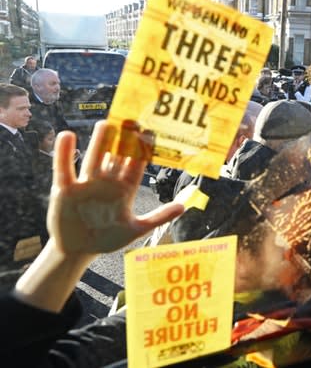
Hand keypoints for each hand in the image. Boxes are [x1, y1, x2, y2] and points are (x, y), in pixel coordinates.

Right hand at [48, 120, 183, 255]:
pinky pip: (64, 169)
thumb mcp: (136, 229)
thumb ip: (159, 217)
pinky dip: (65, 153)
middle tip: (131, 120)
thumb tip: (183, 206)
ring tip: (106, 123)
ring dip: (99, 142)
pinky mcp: (65, 190)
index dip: (142, 149)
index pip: (136, 164)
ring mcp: (87, 184)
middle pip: (116, 156)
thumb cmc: (108, 238)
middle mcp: (107, 182)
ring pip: (94, 158)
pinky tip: (67, 136)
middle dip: (123, 140)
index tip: (150, 132)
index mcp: (125, 189)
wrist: (79, 251)